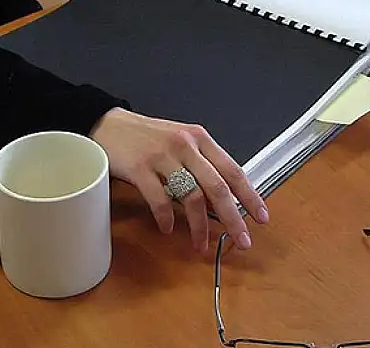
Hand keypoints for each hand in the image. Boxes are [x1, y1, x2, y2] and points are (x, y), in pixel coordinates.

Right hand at [90, 107, 268, 251]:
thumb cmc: (146, 137)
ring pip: (192, 197)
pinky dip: (166, 218)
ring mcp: (162, 156)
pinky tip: (168, 229)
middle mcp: (185, 145)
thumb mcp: (180, 142)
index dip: (250, 196)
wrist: (109, 124)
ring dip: (199, 227)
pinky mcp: (140, 168)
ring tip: (201, 245)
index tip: (261, 217)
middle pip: (218, 187)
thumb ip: (201, 166)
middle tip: (242, 240)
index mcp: (200, 139)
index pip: (233, 170)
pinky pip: (159, 200)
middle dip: (234, 219)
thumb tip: (219, 202)